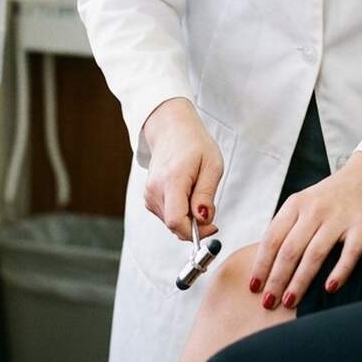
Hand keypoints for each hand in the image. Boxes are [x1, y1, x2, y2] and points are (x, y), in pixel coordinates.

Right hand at [141, 98, 221, 240]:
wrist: (171, 130)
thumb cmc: (194, 144)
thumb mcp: (212, 165)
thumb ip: (206, 194)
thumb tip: (203, 219)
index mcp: (172, 180)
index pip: (177, 221)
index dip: (196, 232)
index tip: (212, 226)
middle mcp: (155, 189)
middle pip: (175, 225)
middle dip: (195, 225)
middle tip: (208, 207)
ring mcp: (149, 194)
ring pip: (172, 223)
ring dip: (188, 217)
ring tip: (196, 191)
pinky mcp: (148, 198)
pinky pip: (167, 216)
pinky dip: (180, 212)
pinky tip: (186, 193)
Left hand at [249, 152, 361, 310]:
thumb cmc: (330, 197)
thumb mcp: (303, 203)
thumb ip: (287, 227)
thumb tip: (265, 264)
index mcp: (296, 204)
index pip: (272, 237)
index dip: (261, 264)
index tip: (254, 287)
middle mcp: (315, 210)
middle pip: (290, 249)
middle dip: (277, 279)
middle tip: (269, 303)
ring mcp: (339, 217)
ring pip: (315, 253)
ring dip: (300, 281)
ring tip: (290, 302)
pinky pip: (350, 252)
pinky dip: (339, 271)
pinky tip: (330, 288)